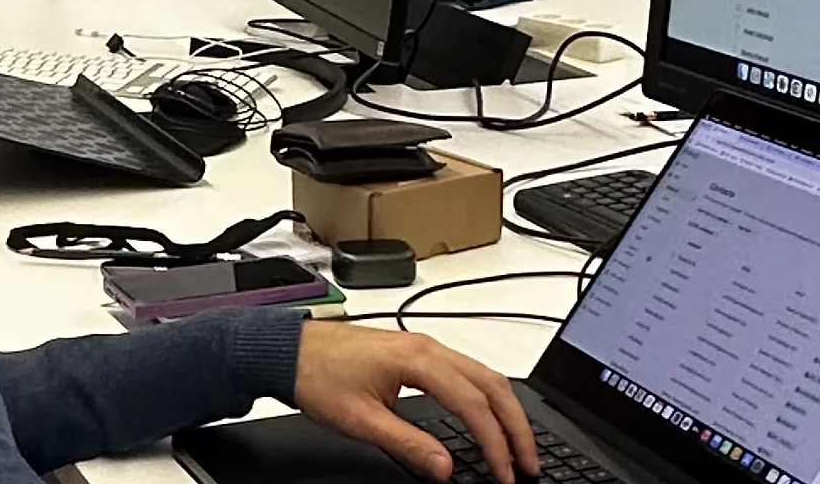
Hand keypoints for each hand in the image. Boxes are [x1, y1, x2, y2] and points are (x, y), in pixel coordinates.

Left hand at [294, 322, 537, 482]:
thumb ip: (408, 444)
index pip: (473, 404)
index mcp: (418, 359)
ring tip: (518, 446)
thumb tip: (445, 468)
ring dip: (506, 411)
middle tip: (529, 463)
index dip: (494, 442)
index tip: (505, 472)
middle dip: (516, 426)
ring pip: (484, 376)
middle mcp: (428, 347)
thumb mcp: (361, 421)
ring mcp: (425, 347)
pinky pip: (468, 372)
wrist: (290, 349)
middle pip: (492, 385)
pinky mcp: (419, 353)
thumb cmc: (318, 375)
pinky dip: (488, 398)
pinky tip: (491, 418)